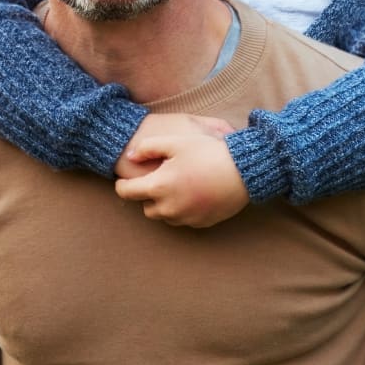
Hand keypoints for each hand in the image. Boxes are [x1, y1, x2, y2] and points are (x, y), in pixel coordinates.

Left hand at [114, 116, 247, 228]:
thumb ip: (148, 147)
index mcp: (158, 188)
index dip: (122, 185)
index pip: (126, 193)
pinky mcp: (201, 223)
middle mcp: (169, 208)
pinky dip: (183, 209)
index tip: (125, 179)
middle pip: (146, 208)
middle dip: (148, 196)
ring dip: (165, 204)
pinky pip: (184, 219)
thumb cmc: (207, 153)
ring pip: (165, 216)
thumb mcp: (175, 142)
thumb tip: (130, 156)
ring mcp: (186, 218)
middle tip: (159, 180)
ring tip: (177, 186)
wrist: (242, 171)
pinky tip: (193, 193)